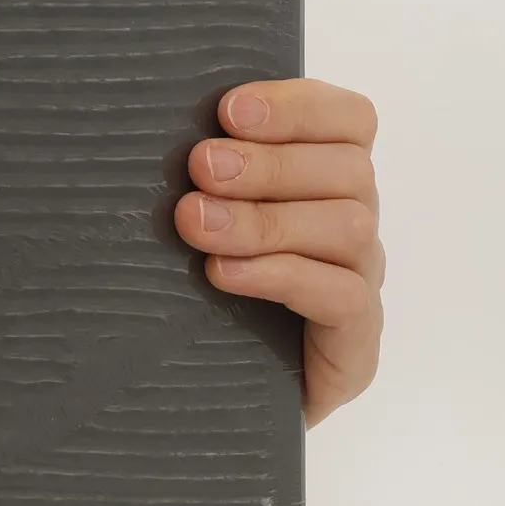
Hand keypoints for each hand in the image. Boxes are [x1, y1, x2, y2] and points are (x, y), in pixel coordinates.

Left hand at [174, 79, 382, 426]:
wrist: (205, 399)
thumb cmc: (196, 293)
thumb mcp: (194, 219)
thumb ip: (198, 174)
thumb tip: (146, 125)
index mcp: (325, 178)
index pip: (347, 119)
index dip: (297, 106)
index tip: (230, 109)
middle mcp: (352, 224)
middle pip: (346, 169)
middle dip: (268, 163)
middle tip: (201, 166)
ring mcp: (359, 283)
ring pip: (345, 228)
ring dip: (266, 219)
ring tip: (196, 223)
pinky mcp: (355, 344)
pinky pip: (342, 297)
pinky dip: (282, 276)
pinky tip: (225, 273)